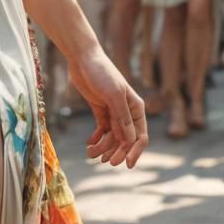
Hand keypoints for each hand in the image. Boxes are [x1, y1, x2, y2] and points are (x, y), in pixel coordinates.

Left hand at [68, 44, 147, 167]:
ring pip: (112, 137)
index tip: (126, 164)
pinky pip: (102, 130)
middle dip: (116, 152)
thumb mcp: (113, 94)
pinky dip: (97, 139)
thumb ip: (122, 117)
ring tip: (91, 153)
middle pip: (125, 139)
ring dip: (104, 147)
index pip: (140, 136)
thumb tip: (130, 140)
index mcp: (136, 108)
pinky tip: (90, 145)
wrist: (83, 59)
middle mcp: (127, 112)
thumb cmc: (101, 73)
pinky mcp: (100, 110)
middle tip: (106, 162)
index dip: (134, 152)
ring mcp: (113, 111)